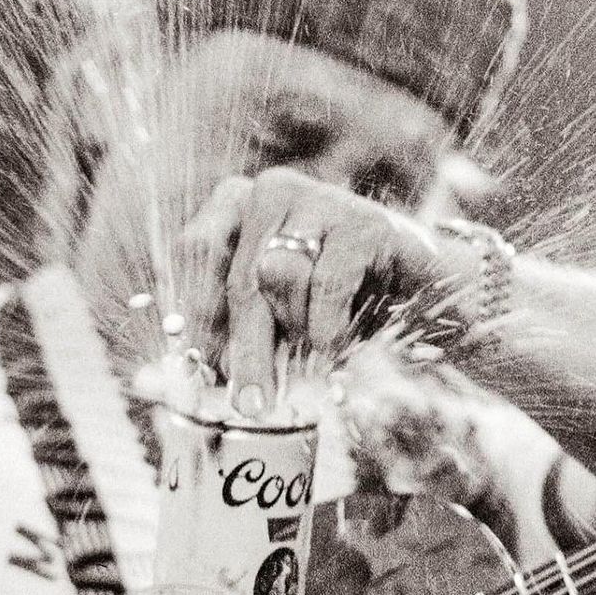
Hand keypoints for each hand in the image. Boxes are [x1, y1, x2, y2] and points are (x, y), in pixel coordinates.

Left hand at [178, 168, 479, 414]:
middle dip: (245, 348)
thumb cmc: (342, 310)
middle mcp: (275, 191)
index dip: (198, 313)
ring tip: (316, 351)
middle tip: (252, 403)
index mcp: (240, 207)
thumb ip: (231, 340)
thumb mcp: (279, 322)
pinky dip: (327, 324)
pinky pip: (326, 283)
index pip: (198, 251)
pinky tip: (334, 344)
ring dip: (296, 330)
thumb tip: (165, 381)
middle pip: (240, 276)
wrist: (430, 295)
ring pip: (279, 276)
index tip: (202, 369)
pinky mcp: (365, 222)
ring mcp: (322, 199)